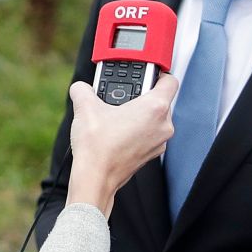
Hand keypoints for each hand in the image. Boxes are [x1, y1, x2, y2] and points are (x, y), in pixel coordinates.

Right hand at [65, 76, 176, 217]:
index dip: (158, 73)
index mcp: (155, 108)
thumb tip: (81, 88)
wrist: (95, 178)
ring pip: (153, 118)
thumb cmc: (97, 146)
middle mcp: (163, 125)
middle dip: (139, 95)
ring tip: (114, 114)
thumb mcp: (85, 107)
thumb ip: (83, 89)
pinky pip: (148, 134)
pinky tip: (115, 131)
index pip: (169, 80)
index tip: (145, 73)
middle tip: (119, 95)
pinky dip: (136, 130)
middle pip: (159, 100)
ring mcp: (159, 142)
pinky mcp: (151, 154)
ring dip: (137, 114)